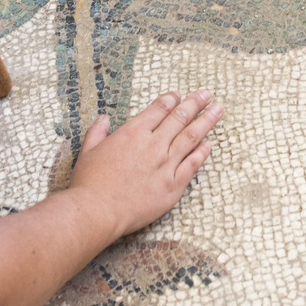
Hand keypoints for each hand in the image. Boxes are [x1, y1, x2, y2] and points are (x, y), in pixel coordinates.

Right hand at [69, 91, 220, 239]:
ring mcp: (165, 165)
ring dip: (206, 121)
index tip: (178, 95)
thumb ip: (97, 133)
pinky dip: (202, 153)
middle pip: (179, 118)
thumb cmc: (89, 183)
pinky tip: (209, 144)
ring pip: (191, 138)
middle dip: (195, 104)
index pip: (158, 110)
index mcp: (132, 133)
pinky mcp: (172, 186)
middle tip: (206, 95)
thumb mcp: (88, 151)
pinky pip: (192, 165)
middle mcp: (153, 145)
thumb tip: (104, 119)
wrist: (97, 211)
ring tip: (218, 110)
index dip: (171, 100)